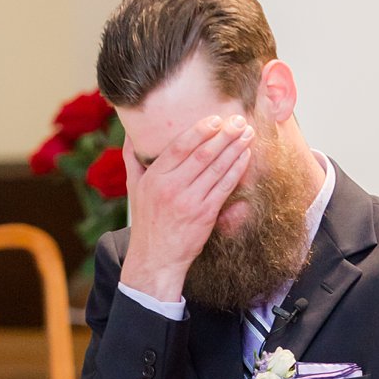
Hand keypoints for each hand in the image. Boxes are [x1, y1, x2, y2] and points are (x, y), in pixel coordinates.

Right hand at [120, 114, 253, 301]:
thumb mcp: (134, 188)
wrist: (156, 258)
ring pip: (216, 169)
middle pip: (202, 155)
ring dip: (234, 149)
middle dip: (223, 135)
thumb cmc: (147, 221)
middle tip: (238, 120)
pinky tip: (245, 157)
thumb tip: (131, 134)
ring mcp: (189, 201)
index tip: (215, 119)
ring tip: (247, 134)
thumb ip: (133, 159)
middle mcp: (171, 187)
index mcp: (154, 177)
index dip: (199, 131)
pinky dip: (236, 170)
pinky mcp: (205, 215)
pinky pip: (224, 187)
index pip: (179, 147)